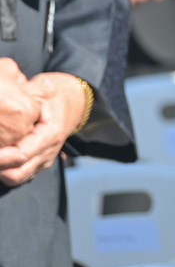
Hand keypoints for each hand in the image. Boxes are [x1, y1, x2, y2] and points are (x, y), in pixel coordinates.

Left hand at [0, 72, 85, 186]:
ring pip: (17, 178)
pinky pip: (21, 175)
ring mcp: (45, 158)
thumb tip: (1, 104)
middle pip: (17, 173)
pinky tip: (1, 157)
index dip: (0, 157)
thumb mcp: (41, 88)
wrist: (76, 100)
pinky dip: (7, 171)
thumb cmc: (57, 93)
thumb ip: (20, 97)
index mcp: (51, 134)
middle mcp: (49, 150)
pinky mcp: (40, 161)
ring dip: (2, 171)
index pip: (21, 155)